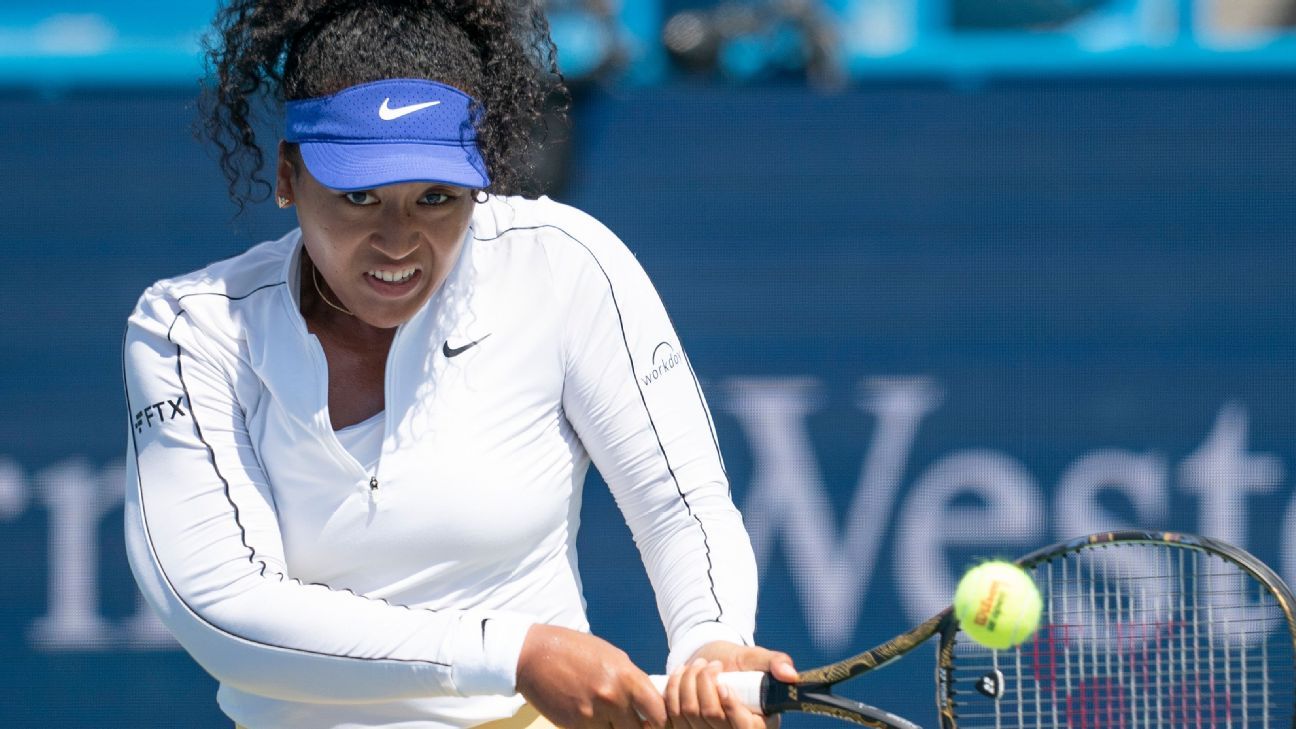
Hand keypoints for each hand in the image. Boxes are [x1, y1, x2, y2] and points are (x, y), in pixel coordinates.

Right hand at [516, 624, 667, 728]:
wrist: (535, 655)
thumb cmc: (576, 650)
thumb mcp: (612, 657)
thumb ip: (632, 680)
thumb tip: (649, 701)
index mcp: (627, 677)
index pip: (659, 712)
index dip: (660, 721)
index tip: (654, 721)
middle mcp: (613, 698)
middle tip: (631, 723)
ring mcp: (593, 714)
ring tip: (608, 718)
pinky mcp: (575, 726)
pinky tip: (591, 719)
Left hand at [663, 642, 796, 728]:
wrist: (710, 663)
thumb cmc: (738, 662)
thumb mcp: (757, 658)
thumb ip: (775, 663)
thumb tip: (791, 675)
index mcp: (758, 724)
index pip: (744, 728)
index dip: (731, 708)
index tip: (722, 685)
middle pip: (711, 718)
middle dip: (704, 683)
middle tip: (707, 665)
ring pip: (689, 715)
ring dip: (686, 682)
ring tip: (694, 666)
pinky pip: (671, 717)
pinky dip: (671, 691)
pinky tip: (676, 677)